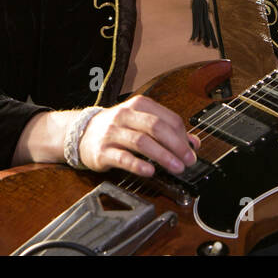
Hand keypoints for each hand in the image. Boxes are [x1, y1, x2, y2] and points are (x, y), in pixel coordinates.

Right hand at [78, 96, 200, 176]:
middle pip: (156, 127)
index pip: (167, 118)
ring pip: (141, 142)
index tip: (191, 150)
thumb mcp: (141, 122)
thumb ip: (168, 130)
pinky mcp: (103, 150)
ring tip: (176, 167)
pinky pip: (123, 157)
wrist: (83, 133)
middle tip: (188, 160)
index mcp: (139, 105)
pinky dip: (138, 165)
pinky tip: (150, 171)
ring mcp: (113, 133)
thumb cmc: (117, 128)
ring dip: (162, 156)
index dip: (183, 136)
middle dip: (176, 145)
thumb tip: (194, 143)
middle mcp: (125, 116)